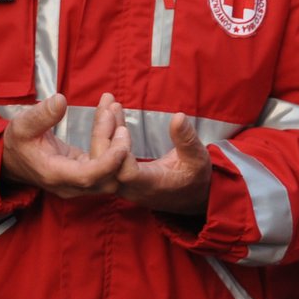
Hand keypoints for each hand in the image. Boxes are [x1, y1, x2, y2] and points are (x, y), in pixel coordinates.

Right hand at [0, 93, 127, 196]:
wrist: (12, 159)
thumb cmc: (17, 143)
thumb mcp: (22, 125)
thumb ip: (41, 114)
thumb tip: (60, 100)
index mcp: (54, 174)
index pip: (89, 176)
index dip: (109, 160)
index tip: (121, 136)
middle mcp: (71, 185)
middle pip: (107, 176)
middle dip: (117, 144)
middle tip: (113, 109)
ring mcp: (80, 183)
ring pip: (113, 171)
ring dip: (118, 141)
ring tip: (113, 108)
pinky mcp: (87, 175)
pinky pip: (109, 164)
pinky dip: (113, 141)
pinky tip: (110, 116)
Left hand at [100, 99, 212, 215]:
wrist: (190, 196)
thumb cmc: (195, 177)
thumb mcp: (198, 158)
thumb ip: (187, 139)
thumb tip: (178, 117)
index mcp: (151, 185)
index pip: (126, 173)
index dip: (120, 152)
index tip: (123, 128)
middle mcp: (131, 188)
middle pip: (105, 165)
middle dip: (103, 132)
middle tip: (108, 105)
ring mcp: (121, 184)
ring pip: (100, 160)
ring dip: (101, 128)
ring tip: (106, 102)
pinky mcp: (117, 177)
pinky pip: (103, 156)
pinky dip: (104, 132)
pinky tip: (108, 112)